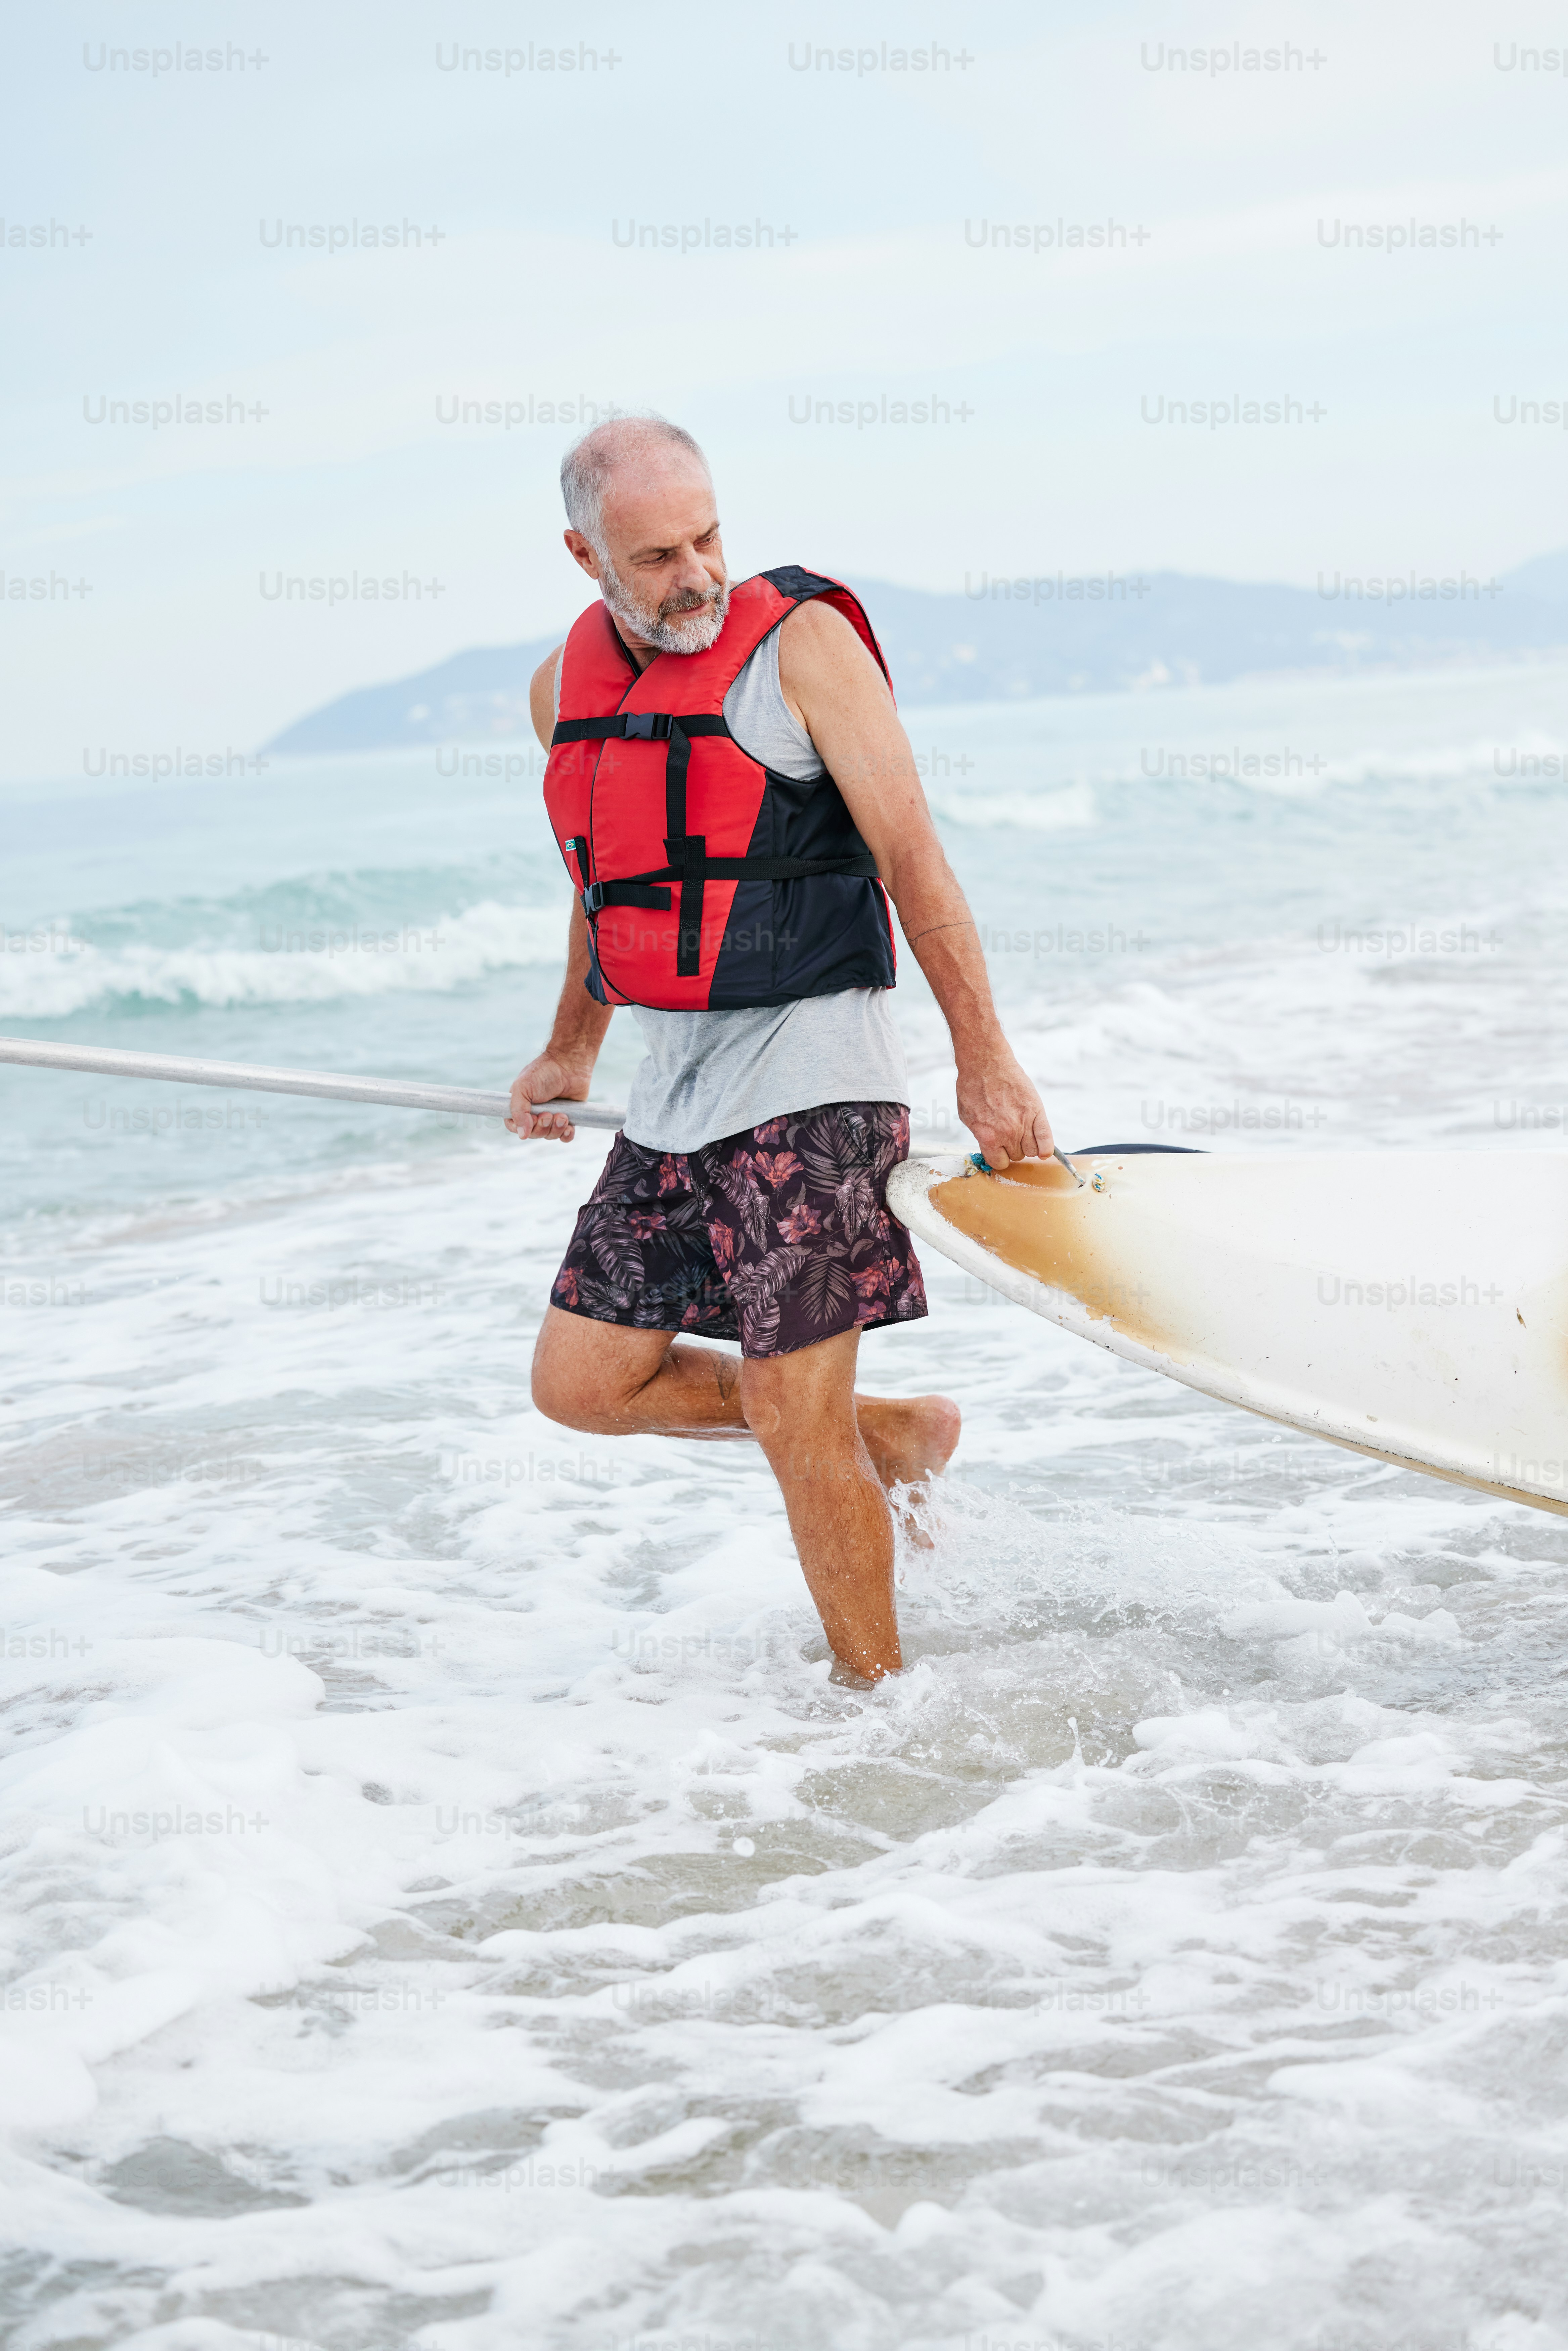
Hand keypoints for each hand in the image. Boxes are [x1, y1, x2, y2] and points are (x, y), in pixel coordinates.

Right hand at [506, 1051, 590, 1141]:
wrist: (570, 1063)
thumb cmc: (543, 1072)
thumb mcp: (522, 1088)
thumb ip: (518, 1111)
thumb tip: (522, 1135)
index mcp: (520, 1105)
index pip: (515, 1126)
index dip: (523, 1128)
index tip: (533, 1118)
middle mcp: (535, 1112)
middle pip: (534, 1134)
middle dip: (542, 1128)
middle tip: (548, 1115)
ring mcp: (552, 1115)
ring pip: (550, 1135)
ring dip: (556, 1129)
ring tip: (562, 1115)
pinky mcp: (568, 1117)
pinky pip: (566, 1136)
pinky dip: (567, 1135)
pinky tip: (569, 1127)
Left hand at [955, 1045, 1053, 1168]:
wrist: (985, 1063)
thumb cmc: (973, 1087)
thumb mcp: (967, 1117)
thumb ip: (981, 1135)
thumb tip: (990, 1147)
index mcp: (988, 1137)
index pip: (999, 1163)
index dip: (999, 1157)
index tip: (999, 1151)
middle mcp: (1008, 1133)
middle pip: (1017, 1156)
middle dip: (1012, 1148)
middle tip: (1009, 1136)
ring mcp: (1024, 1122)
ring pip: (1033, 1150)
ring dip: (1028, 1146)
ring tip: (1022, 1135)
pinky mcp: (1036, 1111)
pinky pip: (1046, 1139)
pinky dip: (1047, 1148)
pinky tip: (1045, 1151)